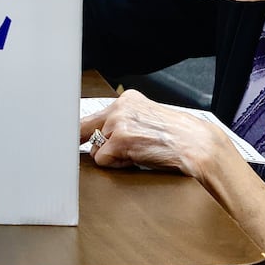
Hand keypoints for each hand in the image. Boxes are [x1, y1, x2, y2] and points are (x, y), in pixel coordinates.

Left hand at [80, 89, 223, 176]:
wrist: (196, 144)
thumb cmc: (176, 137)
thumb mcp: (147, 120)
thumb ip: (123, 122)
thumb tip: (97, 135)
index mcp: (127, 99)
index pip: (91, 115)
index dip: (80, 130)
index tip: (68, 135)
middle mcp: (120, 107)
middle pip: (85, 130)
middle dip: (94, 144)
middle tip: (118, 150)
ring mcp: (119, 123)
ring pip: (95, 148)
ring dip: (111, 156)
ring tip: (136, 153)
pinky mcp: (120, 140)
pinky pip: (103, 160)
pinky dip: (117, 165)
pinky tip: (136, 159)